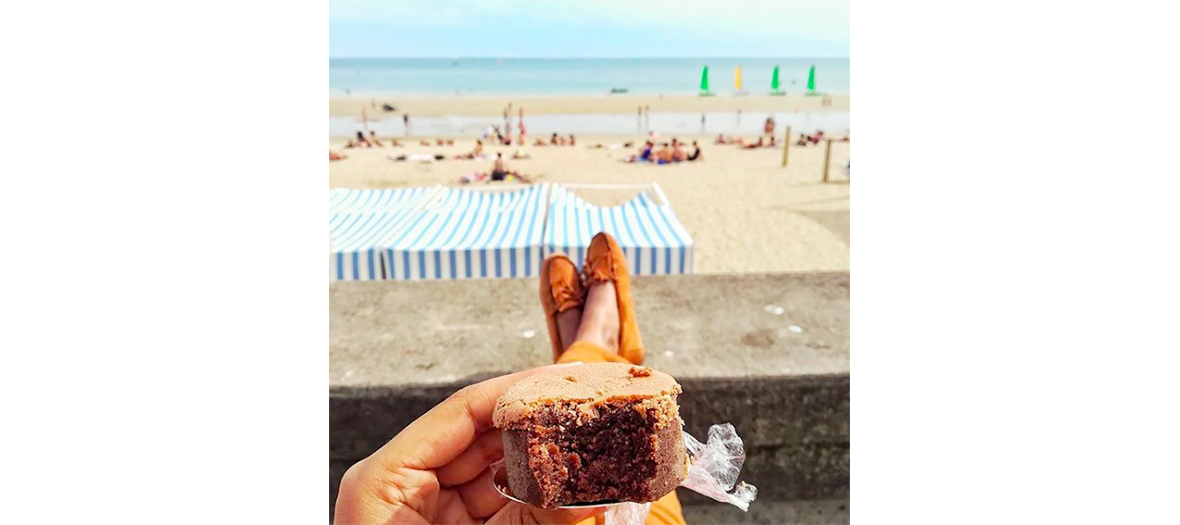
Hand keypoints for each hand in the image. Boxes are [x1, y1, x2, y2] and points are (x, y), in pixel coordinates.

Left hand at [334, 363, 600, 524]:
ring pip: (497, 474)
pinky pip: (499, 506)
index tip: (569, 382)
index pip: (462, 411)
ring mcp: (428, 512)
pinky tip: (574, 493)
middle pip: (483, 438)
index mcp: (386, 479)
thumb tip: (594, 496)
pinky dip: (535, 501)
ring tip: (593, 448)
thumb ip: (533, 522)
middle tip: (592, 412)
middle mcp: (405, 486)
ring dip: (545, 465)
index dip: (518, 391)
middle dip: (541, 428)